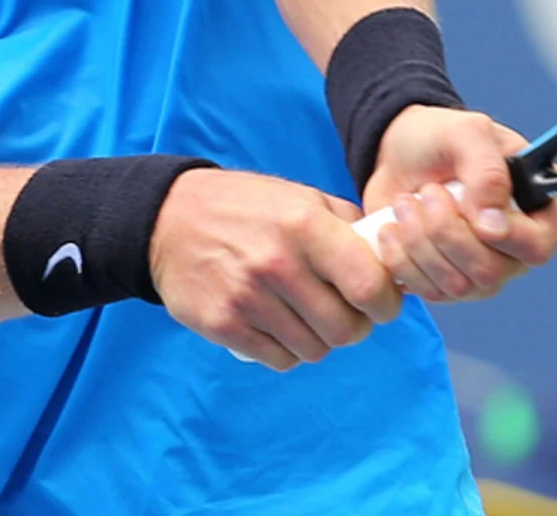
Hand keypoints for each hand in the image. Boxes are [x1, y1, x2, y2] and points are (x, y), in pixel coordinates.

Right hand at [149, 167, 403, 370]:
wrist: (169, 218)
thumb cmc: (245, 206)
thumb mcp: (299, 195)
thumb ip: (345, 224)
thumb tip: (387, 257)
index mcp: (304, 224)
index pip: (368, 285)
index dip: (385, 302)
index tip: (380, 302)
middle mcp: (278, 263)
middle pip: (345, 330)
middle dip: (354, 326)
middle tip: (342, 311)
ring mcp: (249, 298)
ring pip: (315, 349)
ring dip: (318, 338)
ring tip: (304, 314)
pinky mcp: (225, 325)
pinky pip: (280, 360)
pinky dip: (286, 349)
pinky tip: (277, 324)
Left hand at [362, 105, 556, 303]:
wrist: (398, 152)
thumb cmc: (440, 137)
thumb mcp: (467, 132)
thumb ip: (487, 172)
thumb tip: (494, 227)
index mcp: (539, 208)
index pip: (538, 246)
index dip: (503, 236)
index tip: (464, 205)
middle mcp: (516, 247)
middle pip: (491, 271)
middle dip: (446, 231)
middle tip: (427, 192)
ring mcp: (482, 269)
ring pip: (458, 286)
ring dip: (420, 242)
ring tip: (405, 203)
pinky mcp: (446, 282)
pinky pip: (429, 292)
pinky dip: (402, 260)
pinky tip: (391, 228)